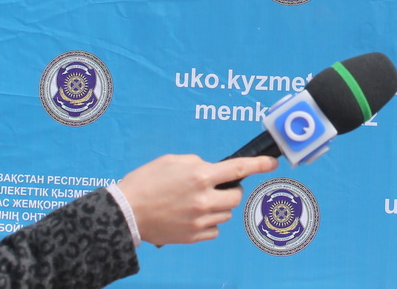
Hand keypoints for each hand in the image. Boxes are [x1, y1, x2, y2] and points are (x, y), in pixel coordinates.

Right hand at [117, 154, 277, 245]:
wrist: (125, 212)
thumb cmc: (146, 181)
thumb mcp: (172, 161)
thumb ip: (198, 163)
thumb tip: (212, 170)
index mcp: (200, 176)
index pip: (238, 168)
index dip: (259, 164)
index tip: (272, 163)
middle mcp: (204, 199)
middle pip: (236, 197)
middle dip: (230, 191)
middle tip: (216, 188)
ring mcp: (199, 220)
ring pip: (226, 214)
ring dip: (218, 207)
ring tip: (196, 202)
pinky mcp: (193, 236)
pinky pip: (214, 230)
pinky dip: (209, 223)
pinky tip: (193, 216)